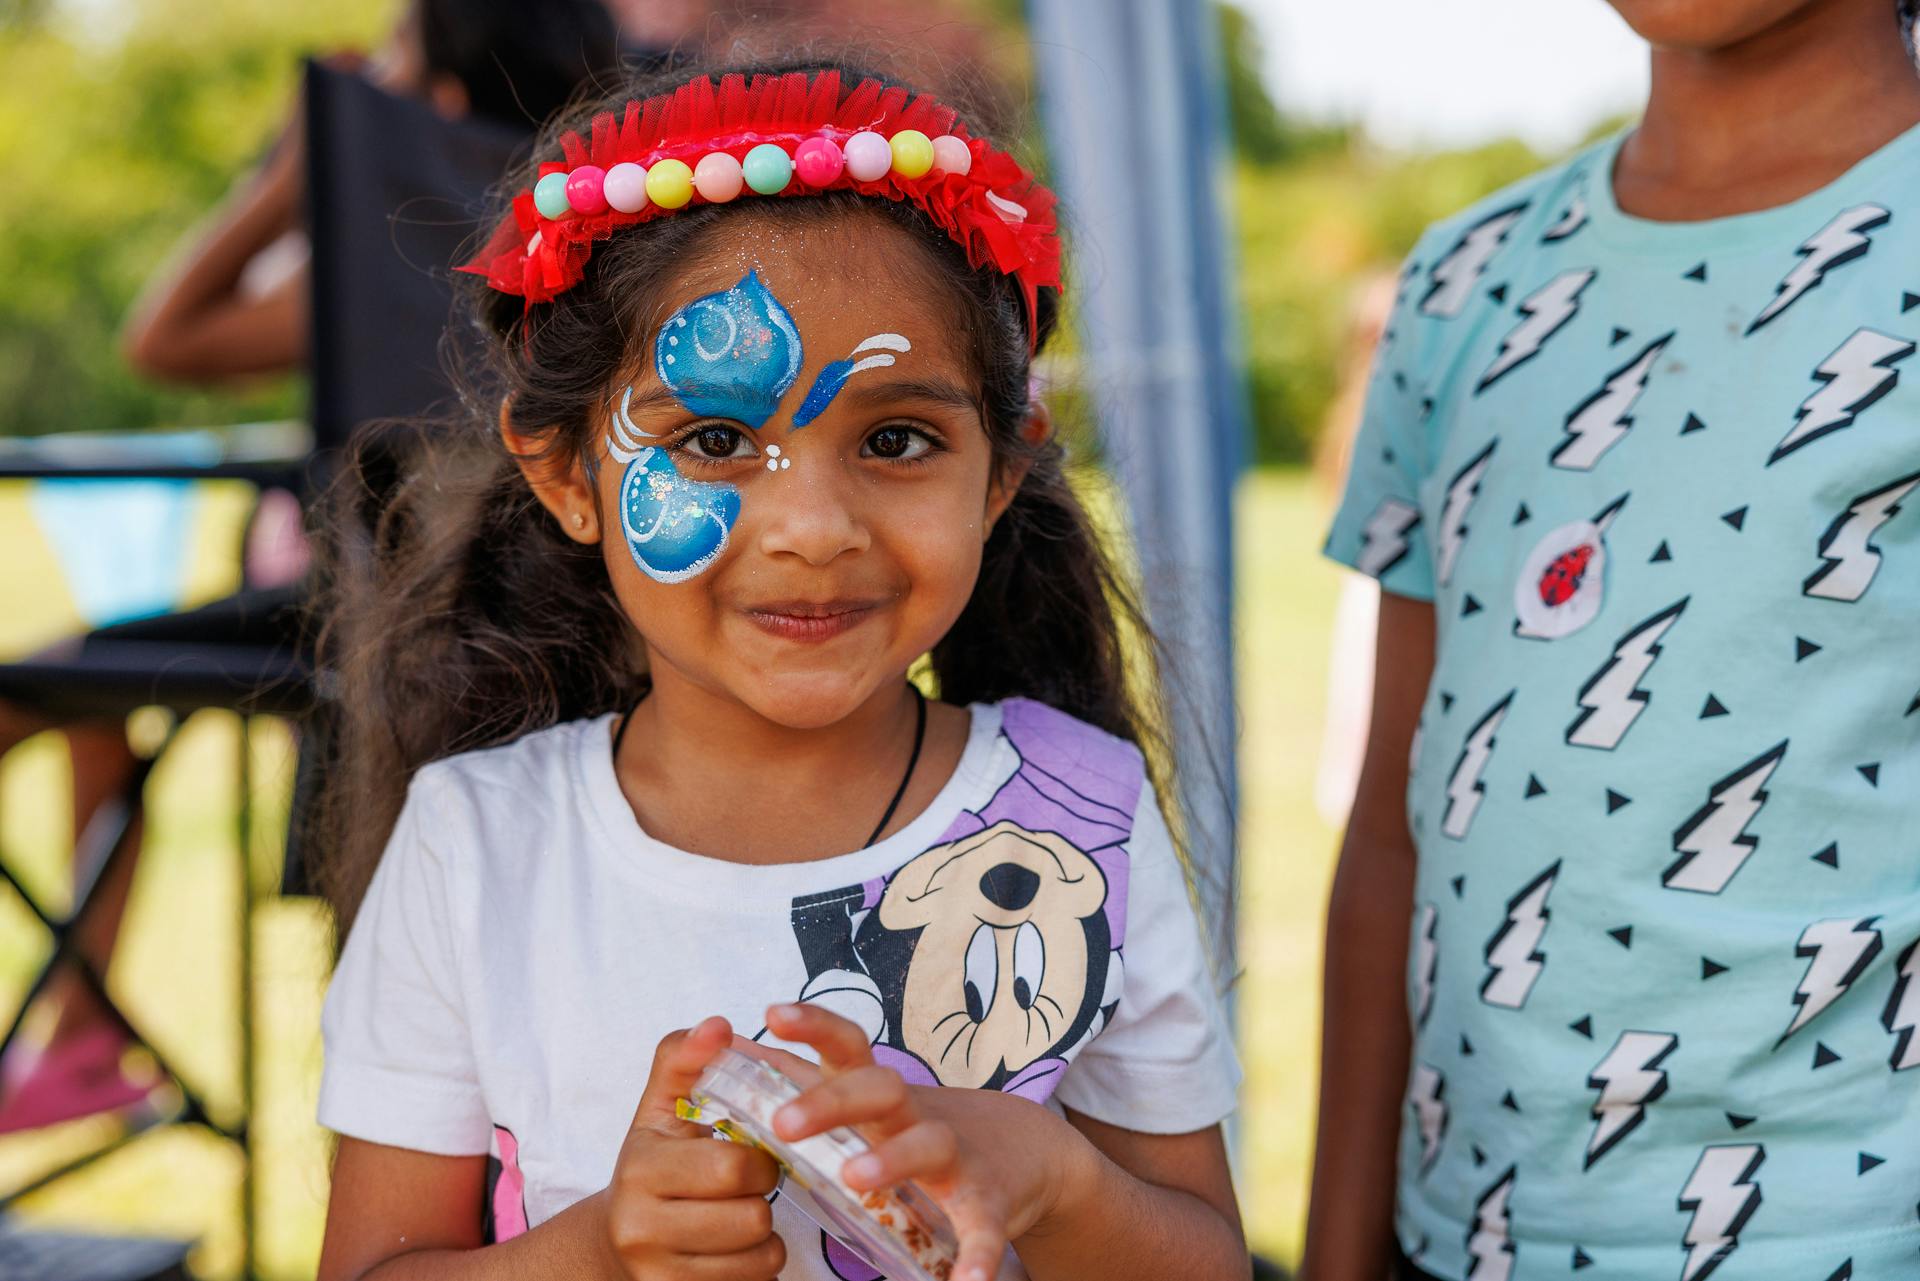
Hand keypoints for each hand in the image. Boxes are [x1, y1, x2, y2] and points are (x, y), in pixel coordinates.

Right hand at [602, 1017, 785, 1279]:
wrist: (617, 1238)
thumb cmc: (654, 1163)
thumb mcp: (662, 1106)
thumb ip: (686, 1058)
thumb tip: (718, 1026)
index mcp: (640, 1167)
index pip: (733, 1166)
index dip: (760, 1158)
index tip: (750, 1152)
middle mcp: (640, 1228)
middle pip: (753, 1216)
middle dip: (763, 1196)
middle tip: (749, 1186)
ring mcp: (657, 1274)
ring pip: (761, 1257)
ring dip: (766, 1236)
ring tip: (740, 1216)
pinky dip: (757, 1267)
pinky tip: (734, 1249)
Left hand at [761, 1004, 1091, 1280]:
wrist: (1024, 1149)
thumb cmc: (919, 1126)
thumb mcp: (869, 1100)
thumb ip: (806, 1080)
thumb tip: (728, 1050)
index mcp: (880, 1094)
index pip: (846, 1045)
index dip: (813, 1025)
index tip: (773, 1012)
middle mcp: (915, 1114)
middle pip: (879, 1087)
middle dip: (831, 1100)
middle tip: (783, 1123)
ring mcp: (956, 1156)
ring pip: (927, 1145)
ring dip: (893, 1159)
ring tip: (857, 1180)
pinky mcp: (988, 1202)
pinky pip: (983, 1228)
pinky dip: (977, 1255)